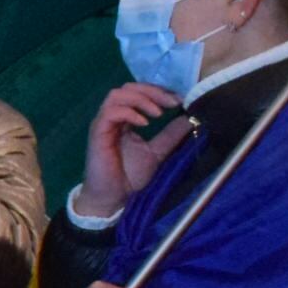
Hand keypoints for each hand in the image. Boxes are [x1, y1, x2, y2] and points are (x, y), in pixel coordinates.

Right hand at [79, 81, 192, 216]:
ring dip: (141, 99)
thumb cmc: (130, 177)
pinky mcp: (98, 133)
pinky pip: (110, 113)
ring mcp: (104, 124)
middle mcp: (113, 118)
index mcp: (125, 120)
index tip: (179, 100)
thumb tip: (190, 119)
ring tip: (158, 113)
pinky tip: (145, 123)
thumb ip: (170, 135)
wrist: (113, 199)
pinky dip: (129, 113)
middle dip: (152, 91)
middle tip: (172, 102)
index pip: (138, 93)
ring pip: (117, 95)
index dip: (159, 92)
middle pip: (128, 88)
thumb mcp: (157, 153)